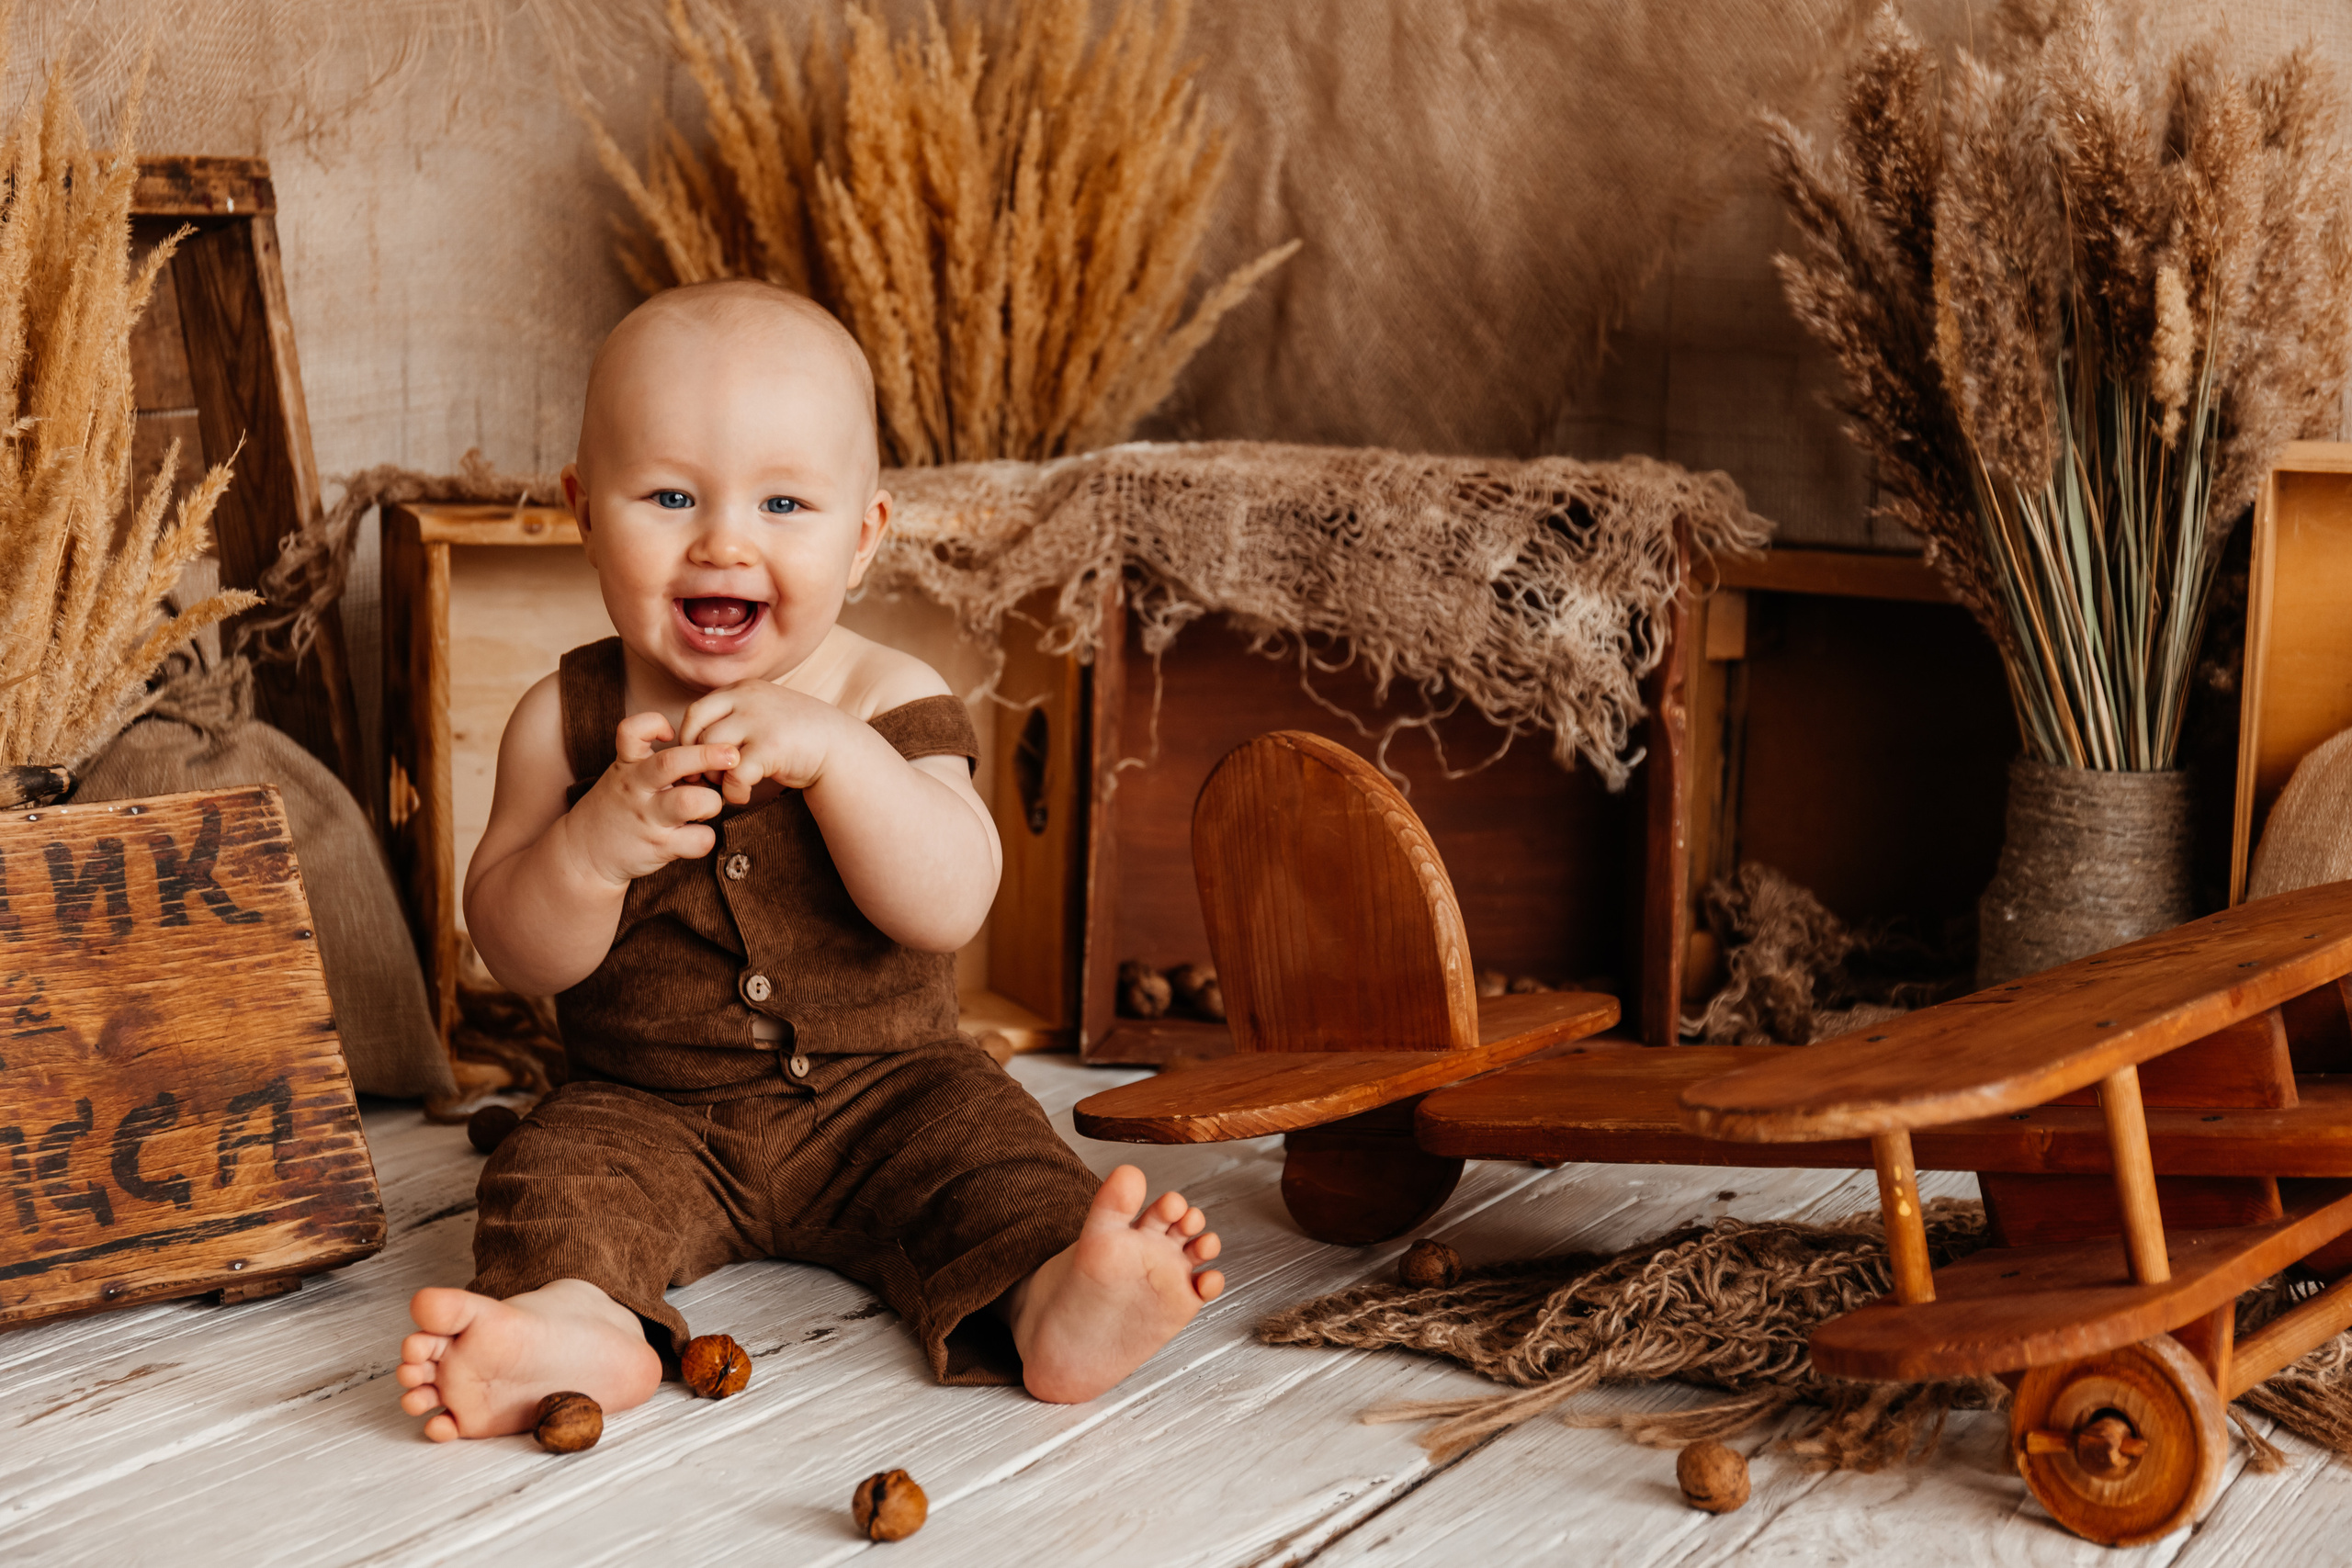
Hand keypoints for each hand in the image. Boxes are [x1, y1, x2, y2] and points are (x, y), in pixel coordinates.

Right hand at [563, 712, 732, 884]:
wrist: (586, 852)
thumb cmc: (619, 806)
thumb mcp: (626, 774)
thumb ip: (657, 758)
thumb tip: (709, 745)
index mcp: (627, 765)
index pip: (631, 731)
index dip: (653, 723)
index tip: (672, 730)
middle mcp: (636, 788)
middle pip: (671, 763)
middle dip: (707, 755)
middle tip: (733, 754)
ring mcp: (648, 818)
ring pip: (690, 802)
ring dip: (712, 801)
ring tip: (710, 804)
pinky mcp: (660, 847)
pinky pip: (700, 839)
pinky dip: (708, 837)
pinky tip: (699, 833)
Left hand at [677, 679, 852, 804]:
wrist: (840, 748)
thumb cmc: (795, 737)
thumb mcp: (761, 712)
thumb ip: (729, 718)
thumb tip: (688, 745)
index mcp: (742, 689)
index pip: (695, 712)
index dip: (690, 741)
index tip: (699, 761)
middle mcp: (747, 699)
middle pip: (698, 732)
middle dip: (698, 760)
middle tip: (709, 778)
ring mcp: (759, 721)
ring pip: (712, 753)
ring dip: (714, 777)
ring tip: (728, 786)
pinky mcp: (771, 747)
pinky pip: (734, 775)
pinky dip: (733, 792)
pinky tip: (743, 796)